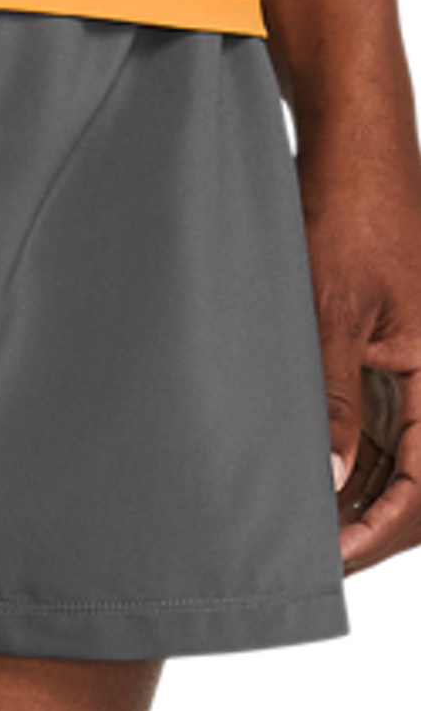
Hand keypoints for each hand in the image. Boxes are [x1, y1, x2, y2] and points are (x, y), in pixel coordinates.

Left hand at [300, 142, 420, 574]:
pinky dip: (353, 452)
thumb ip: (335, 396)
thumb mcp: (330, 311)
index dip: (380, 529)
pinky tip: (311, 472)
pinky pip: (387, 418)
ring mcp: (419, 363)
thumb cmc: (349, 215)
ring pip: (404, 453)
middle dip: (371, 522)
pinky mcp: (396, 349)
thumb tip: (333, 474)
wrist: (356, 151)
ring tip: (301, 524)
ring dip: (360, 491)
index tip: (330, 560)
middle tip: (309, 556)